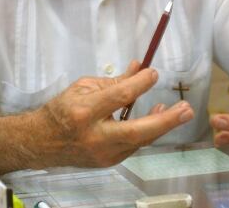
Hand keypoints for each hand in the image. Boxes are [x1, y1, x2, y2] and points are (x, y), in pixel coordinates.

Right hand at [37, 60, 194, 167]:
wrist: (42, 142)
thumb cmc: (62, 109)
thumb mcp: (83, 87)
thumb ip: (113, 80)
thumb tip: (138, 67)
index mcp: (84, 112)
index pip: (118, 97)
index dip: (139, 84)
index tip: (153, 73)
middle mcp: (95, 136)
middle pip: (136, 130)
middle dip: (165, 120)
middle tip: (186, 109)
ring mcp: (103, 153)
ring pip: (140, 141)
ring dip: (162, 125)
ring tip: (181, 111)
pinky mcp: (109, 162)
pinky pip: (134, 145)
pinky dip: (148, 131)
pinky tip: (158, 117)